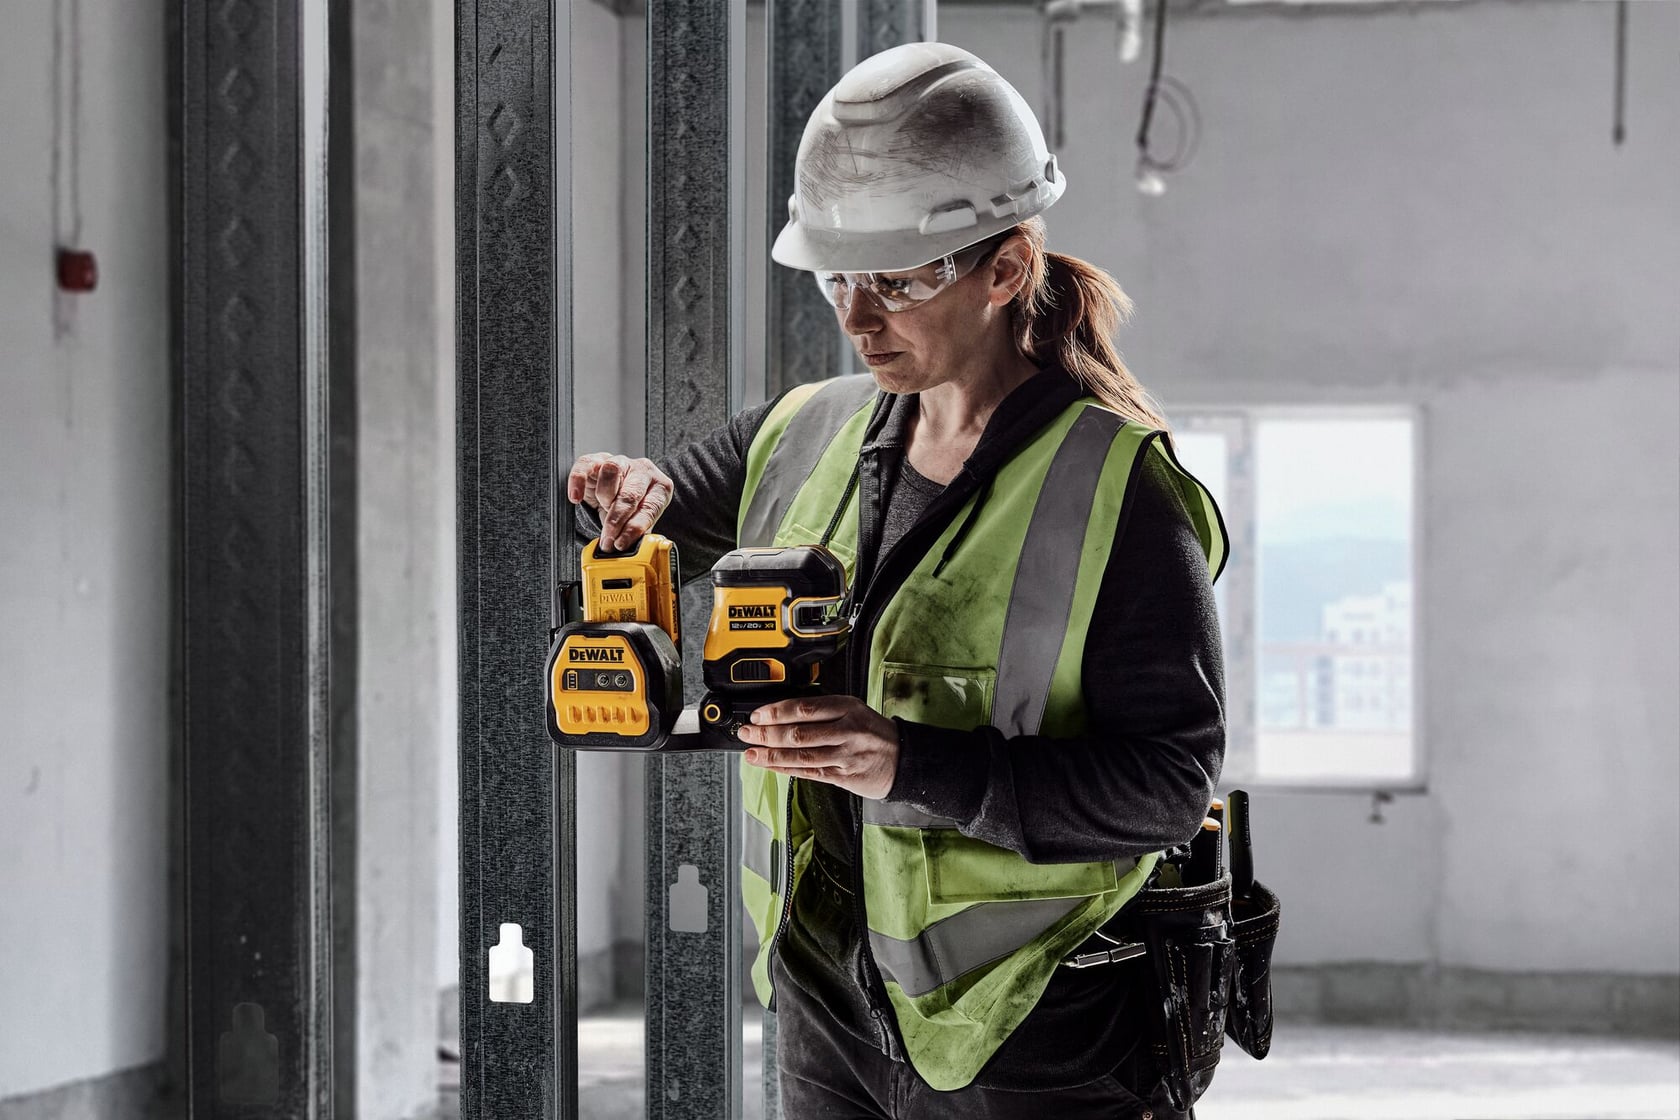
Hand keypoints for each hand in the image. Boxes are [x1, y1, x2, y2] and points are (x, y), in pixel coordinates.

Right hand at [566, 453, 672, 550]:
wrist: (620, 485)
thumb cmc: (632, 506)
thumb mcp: (638, 520)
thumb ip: (636, 533)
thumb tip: (629, 551)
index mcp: (660, 487)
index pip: (649, 509)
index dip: (633, 530)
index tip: (621, 544)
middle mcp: (642, 471)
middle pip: (630, 494)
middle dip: (616, 521)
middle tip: (607, 540)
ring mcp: (620, 462)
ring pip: (611, 472)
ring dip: (605, 497)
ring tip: (601, 510)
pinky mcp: (597, 459)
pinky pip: (585, 465)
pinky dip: (578, 482)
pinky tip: (576, 498)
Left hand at [738, 696, 899, 799]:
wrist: (904, 759)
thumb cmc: (873, 732)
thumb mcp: (853, 709)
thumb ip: (822, 710)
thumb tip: (782, 714)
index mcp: (847, 707)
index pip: (804, 708)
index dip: (777, 712)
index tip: (758, 715)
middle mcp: (847, 730)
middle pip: (799, 732)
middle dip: (767, 734)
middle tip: (747, 733)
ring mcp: (846, 755)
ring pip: (802, 755)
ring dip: (772, 755)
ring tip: (752, 753)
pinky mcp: (845, 776)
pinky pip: (811, 773)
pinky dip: (788, 769)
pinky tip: (772, 767)